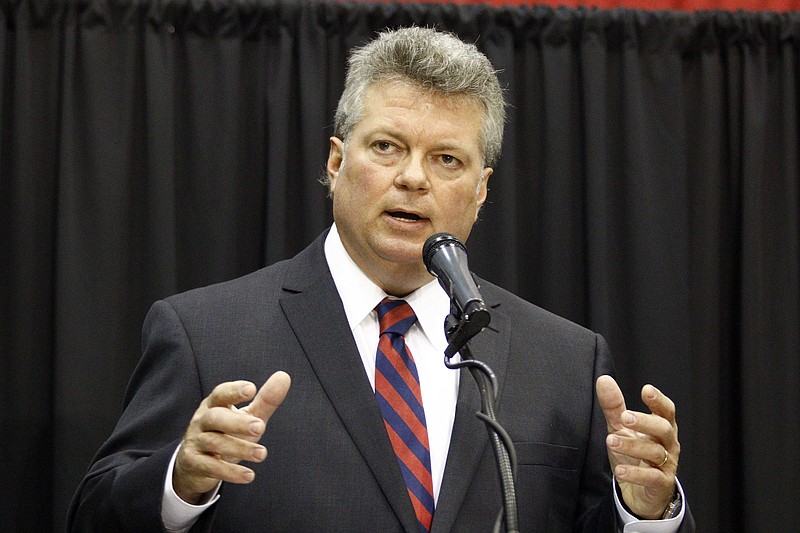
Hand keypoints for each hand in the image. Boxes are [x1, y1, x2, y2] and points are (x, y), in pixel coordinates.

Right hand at [173, 371, 291, 503]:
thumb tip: (284, 376)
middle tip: (260, 427)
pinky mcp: (194, 463)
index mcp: (214, 405)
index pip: (221, 393)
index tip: (251, 389)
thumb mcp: (247, 417)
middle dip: (237, 422)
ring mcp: (196, 442)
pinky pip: (211, 467)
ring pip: (215, 443)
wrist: (195, 463)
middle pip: (216, 418)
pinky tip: (249, 475)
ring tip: (262, 454)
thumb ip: (265, 400)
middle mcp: (202, 420)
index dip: (234, 390)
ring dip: (240, 448)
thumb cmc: (226, 433)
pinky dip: (230, 472)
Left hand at [595, 375, 678, 518]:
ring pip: (655, 452)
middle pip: (663, 429)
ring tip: (611, 441)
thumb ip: (614, 406)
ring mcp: (666, 465)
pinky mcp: (660, 484)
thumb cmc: (634, 455)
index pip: (666, 411)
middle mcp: (668, 444)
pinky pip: (652, 477)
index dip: (658, 400)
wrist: (640, 493)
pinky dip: (636, 473)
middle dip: (644, 422)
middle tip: (625, 417)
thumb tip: (603, 380)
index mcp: (661, 427)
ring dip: (632, 446)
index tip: (646, 390)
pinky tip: (620, 470)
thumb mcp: (621, 428)